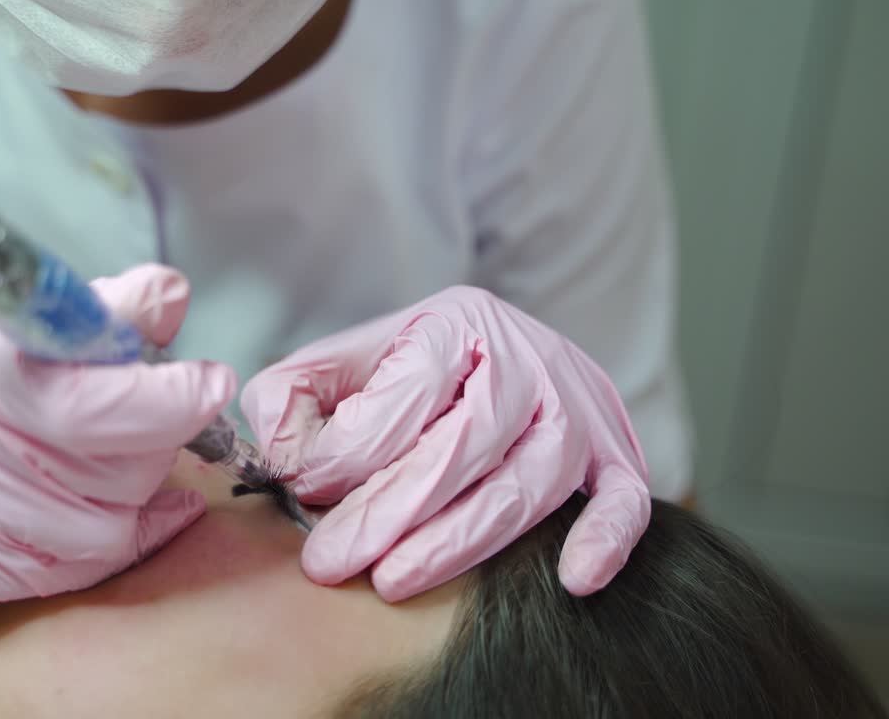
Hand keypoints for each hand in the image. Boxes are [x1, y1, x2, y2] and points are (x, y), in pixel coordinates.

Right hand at [0, 264, 235, 614]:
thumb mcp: (11, 325)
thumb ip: (98, 310)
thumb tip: (170, 294)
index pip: (102, 399)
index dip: (169, 395)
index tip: (210, 381)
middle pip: (133, 455)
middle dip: (158, 424)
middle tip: (142, 402)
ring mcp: (4, 529)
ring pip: (129, 504)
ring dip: (138, 472)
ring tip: (101, 446)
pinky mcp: (12, 577)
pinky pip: (112, 554)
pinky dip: (135, 524)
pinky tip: (128, 497)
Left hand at [242, 286, 649, 600]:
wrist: (501, 354)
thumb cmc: (409, 374)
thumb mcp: (342, 364)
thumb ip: (292, 398)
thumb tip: (277, 456)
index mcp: (455, 322)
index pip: (408, 390)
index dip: (353, 448)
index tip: (308, 492)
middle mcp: (525, 355)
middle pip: (464, 442)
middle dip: (390, 509)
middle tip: (330, 561)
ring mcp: (577, 404)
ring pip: (529, 480)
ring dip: (462, 539)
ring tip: (394, 580)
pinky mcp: (615, 451)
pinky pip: (625, 498)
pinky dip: (606, 538)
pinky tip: (574, 580)